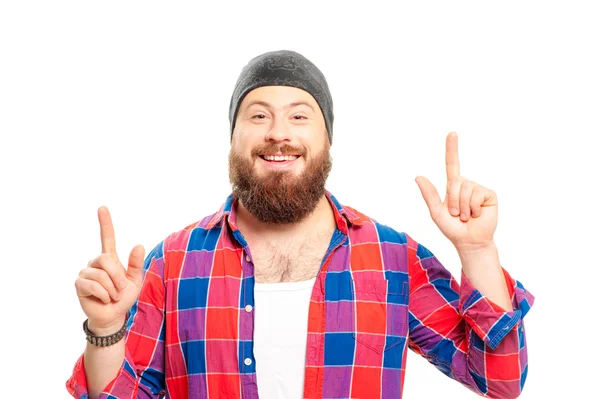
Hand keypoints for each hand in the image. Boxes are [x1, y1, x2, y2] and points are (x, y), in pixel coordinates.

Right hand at [74, 207, 144, 334]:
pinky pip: (94, 285)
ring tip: (112, 295)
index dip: (105, 223)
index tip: (102, 208)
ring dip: (112, 289)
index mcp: (110, 259)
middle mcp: (96, 262)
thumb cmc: (123, 297)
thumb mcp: (135, 281)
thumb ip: (136, 264)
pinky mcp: (79, 284)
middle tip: (121, 289)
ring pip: (102, 275)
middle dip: (118, 276)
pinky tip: (103, 299)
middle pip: (107, 259)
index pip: (107, 238)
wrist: (113, 315)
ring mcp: (86, 272)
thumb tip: (139, 244)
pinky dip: (104, 294)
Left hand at [415, 132, 497, 251]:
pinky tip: (476, 214)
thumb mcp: (436, 212)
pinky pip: (477, 195)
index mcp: (453, 187)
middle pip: (455, 182)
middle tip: (456, 214)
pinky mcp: (489, 195)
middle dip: (453, 201)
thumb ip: (429, 194)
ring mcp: (478, 189)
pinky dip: (473, 208)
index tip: (452, 133)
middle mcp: (466, 185)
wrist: (469, 241)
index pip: (452, 164)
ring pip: (466, 189)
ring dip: (463, 207)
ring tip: (466, 216)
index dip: (452, 149)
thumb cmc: (452, 228)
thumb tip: (418, 176)